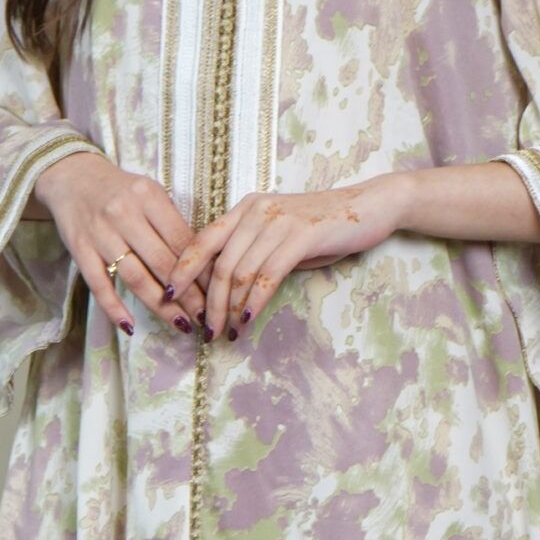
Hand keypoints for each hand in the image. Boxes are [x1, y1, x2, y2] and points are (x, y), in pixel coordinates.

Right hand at [36, 147, 209, 337]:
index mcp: (149, 197)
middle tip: (205, 317)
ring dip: (160, 307)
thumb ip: (172, 223)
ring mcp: (101, 234)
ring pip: (135, 278)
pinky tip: (130, 327)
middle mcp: (124, 214)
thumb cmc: (121, 190)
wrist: (72, 177)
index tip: (217, 293)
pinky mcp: (80, 250)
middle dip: (188, 295)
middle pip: (163, 263)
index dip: (202, 271)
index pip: (183, 241)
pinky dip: (114, 309)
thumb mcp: (150, 194)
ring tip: (180, 324)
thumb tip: (204, 264)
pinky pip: (99, 285)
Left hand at [165, 175, 406, 337]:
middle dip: (208, 303)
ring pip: (240, 272)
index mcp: (246, 209)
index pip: (202, 240)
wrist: (369, 207)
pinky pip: (267, 275)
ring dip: (229, 308)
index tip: (170, 297)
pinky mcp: (301, 236)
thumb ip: (255, 253)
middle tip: (205, 331)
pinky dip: (253, 301)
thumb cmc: (324, 227)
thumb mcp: (281, 236)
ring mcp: (278, 222)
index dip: (182, 270)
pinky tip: (246, 319)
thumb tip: (228, 288)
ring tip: (225, 333)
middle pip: (219, 264)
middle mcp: (256, 211)